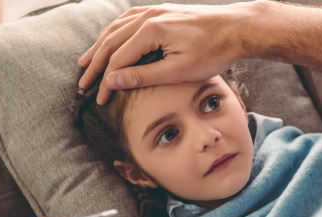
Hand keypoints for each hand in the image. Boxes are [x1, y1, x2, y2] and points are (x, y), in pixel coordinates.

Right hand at [78, 2, 256, 104]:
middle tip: (83, 84)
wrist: (238, 27)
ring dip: (99, 46)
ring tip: (86, 61)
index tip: (98, 100)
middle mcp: (148, 16)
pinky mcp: (161, 11)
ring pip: (116, 29)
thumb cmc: (213, 51)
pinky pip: (128, 20)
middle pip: (110, 42)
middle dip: (94, 65)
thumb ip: (143, 76)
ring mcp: (154, 11)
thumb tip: (113, 81)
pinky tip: (109, 39)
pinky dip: (114, 32)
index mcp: (151, 31)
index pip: (117, 60)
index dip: (105, 82)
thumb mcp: (178, 71)